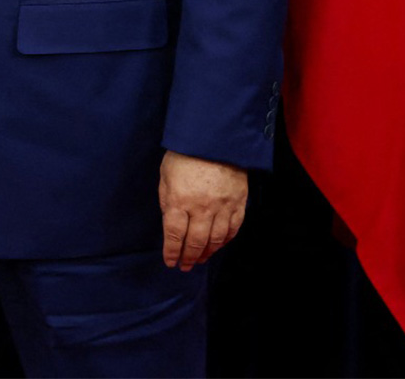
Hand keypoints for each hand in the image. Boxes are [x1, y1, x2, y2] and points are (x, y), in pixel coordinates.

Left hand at [158, 150, 246, 270]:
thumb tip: (170, 222)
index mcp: (179, 200)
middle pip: (195, 242)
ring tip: (200, 259)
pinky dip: (225, 241)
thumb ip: (167, 200)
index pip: (174, 235)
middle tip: (185, 266)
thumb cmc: (185, 154)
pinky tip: (218, 245)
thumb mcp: (165, 175)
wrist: (215, 138)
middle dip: (189, 257)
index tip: (170, 262)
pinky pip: (233, 229)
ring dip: (207, 253)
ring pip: (215, 239)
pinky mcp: (238, 203)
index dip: (171, 252)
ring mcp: (222, 206)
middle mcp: (201, 207)